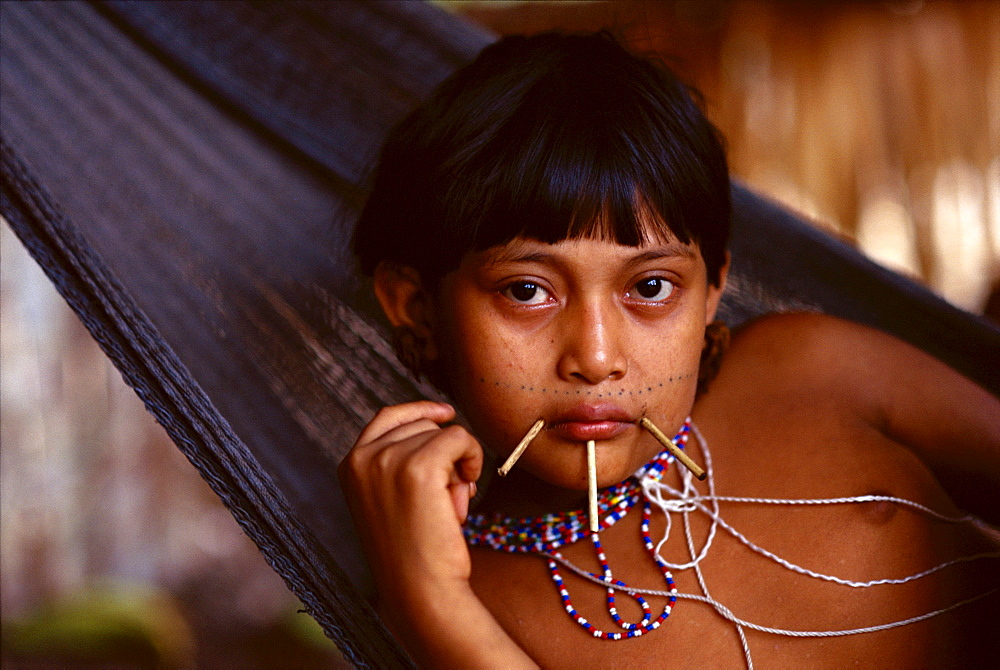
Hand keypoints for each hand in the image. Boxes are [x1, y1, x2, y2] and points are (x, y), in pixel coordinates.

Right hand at [339, 401, 482, 612]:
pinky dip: (473, 458)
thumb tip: (441, 421)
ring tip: (451, 505)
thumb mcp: (392, 500)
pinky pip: (460, 438)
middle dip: (443, 453)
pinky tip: (468, 490)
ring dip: (459, 462)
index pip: (387, 417)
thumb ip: (401, 463)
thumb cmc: (414, 552)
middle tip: (449, 495)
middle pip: (421, 424)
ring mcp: (388, 459)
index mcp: (350, 465)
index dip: (420, 410)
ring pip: (442, 432)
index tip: (447, 414)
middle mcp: (363, 457)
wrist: (419, 590)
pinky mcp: (419, 466)